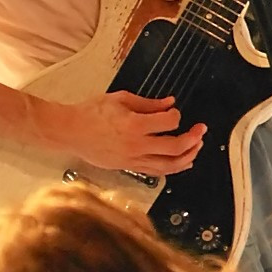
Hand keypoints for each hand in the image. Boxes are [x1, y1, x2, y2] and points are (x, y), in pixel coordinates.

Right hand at [58, 90, 206, 175]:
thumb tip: (169, 103)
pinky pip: (156, 172)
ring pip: (169, 165)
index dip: (177, 116)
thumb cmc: (90, 113)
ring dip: (188, 157)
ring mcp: (132, 159)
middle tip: (201, 130)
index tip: (176, 113)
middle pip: (175, 147)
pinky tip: (182, 163)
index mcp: (134, 124)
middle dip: (193, 138)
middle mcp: (136, 145)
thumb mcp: (120, 99)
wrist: (70, 131)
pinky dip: (173, 168)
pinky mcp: (128, 167)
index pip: (168, 122)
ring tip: (197, 148)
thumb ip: (148, 103)